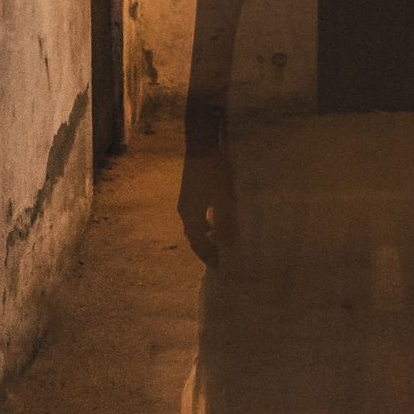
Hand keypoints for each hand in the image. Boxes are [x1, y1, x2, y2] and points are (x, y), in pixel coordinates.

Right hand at [179, 140, 237, 265]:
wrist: (202, 145)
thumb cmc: (214, 174)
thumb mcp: (225, 201)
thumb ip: (226, 225)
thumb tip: (229, 247)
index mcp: (191, 218)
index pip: (199, 245)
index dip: (209, 258)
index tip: (220, 268)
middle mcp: (185, 212)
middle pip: (195, 237)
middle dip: (207, 248)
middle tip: (222, 256)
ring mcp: (186, 201)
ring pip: (196, 225)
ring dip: (207, 235)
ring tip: (223, 239)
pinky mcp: (190, 192)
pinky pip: (197, 215)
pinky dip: (207, 222)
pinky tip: (218, 218)